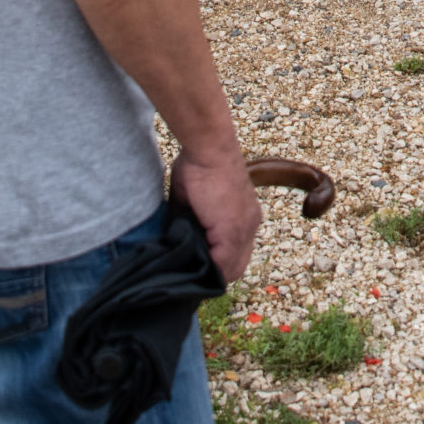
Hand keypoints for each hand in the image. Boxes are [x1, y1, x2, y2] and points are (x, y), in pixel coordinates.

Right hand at [171, 147, 260, 283]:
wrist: (209, 148)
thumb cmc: (199, 164)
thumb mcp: (191, 200)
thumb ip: (188, 223)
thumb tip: (174, 241)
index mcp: (242, 217)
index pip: (234, 255)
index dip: (215, 266)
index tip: (196, 268)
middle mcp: (249, 224)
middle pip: (236, 267)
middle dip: (213, 273)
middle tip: (192, 274)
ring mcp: (244, 227)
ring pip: (231, 268)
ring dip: (208, 272)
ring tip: (189, 272)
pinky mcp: (233, 228)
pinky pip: (223, 262)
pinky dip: (206, 268)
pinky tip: (191, 267)